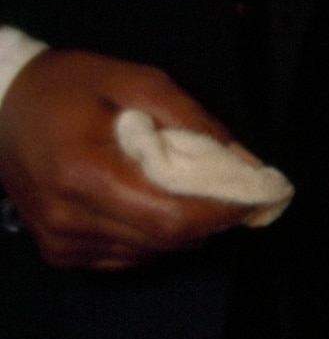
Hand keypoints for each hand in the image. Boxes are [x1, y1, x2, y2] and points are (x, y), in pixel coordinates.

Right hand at [0, 51, 255, 267]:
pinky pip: (126, 256)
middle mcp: (67, 216)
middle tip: (238, 192)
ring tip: (192, 190)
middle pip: (165, 240)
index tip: (260, 195)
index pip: (172, 217)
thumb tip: (246, 164)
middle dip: (213, 219)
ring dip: (183, 228)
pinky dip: (153, 236)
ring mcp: (59, 239)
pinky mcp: (58, 251)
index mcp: (84, 172)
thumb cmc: (70, 86)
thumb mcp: (138, 82)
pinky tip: (153, 204)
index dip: (223, 212)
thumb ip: (195, 122)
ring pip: (150, 253)